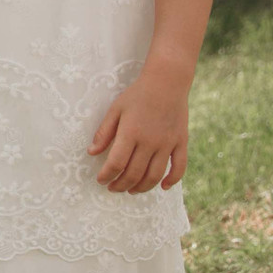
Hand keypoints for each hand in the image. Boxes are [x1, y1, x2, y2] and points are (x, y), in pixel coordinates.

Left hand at [86, 72, 188, 194]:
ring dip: (141, 188)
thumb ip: (104, 132)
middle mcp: (150, 141)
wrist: (167, 82)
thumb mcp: (115, 109)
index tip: (101, 180)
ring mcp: (167, 143)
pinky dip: (172, 181)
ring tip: (131, 190)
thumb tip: (92, 153)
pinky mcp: (181, 142)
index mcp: (131, 132)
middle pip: (134, 173)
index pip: (116, 163)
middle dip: (120, 185)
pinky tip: (162, 187)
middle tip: (113, 188)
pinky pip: (179, 167)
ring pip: (154, 175)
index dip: (107, 176)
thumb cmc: (137, 95)